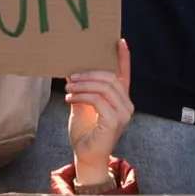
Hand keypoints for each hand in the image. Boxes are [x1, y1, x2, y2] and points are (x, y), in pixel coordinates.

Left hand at [67, 39, 133, 186]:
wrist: (86, 155)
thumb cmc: (85, 131)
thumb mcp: (83, 105)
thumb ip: (84, 90)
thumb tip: (73, 72)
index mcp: (120, 99)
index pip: (124, 74)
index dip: (123, 57)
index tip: (119, 40)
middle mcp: (126, 105)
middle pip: (110, 78)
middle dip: (89, 73)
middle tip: (71, 76)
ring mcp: (123, 113)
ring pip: (104, 87)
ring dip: (83, 85)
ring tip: (68, 87)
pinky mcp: (114, 121)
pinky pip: (98, 100)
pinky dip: (82, 96)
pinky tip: (70, 98)